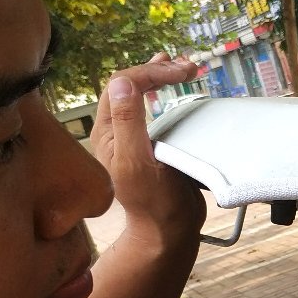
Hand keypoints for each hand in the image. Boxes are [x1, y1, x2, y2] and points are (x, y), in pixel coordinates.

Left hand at [90, 52, 205, 247]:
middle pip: (130, 84)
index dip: (151, 73)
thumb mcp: (138, 162)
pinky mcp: (151, 144)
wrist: (169, 231)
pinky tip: (179, 88)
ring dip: (162, 77)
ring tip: (185, 67)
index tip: (182, 74)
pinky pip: (155, 110)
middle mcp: (117, 131)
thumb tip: (123, 82)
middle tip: (189, 67)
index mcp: (107, 133)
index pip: (123, 84)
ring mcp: (134, 137)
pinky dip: (168, 94)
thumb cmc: (154, 202)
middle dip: (158, 70)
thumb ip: (128, 123)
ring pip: (141, 94)